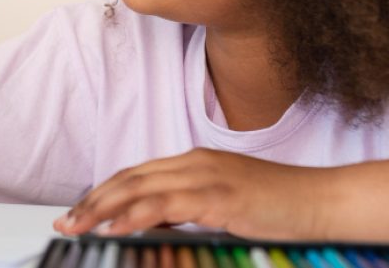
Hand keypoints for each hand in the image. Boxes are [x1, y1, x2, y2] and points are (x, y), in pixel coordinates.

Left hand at [53, 148, 330, 239]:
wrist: (324, 201)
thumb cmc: (280, 206)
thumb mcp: (224, 205)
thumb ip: (189, 209)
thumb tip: (153, 225)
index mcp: (194, 162)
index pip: (135, 175)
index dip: (103, 192)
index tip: (77, 211)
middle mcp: (195, 162)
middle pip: (130, 178)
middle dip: (92, 200)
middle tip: (64, 220)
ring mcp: (207, 176)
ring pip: (141, 188)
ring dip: (104, 208)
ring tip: (78, 225)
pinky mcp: (220, 195)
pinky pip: (169, 204)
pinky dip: (138, 215)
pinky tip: (117, 227)